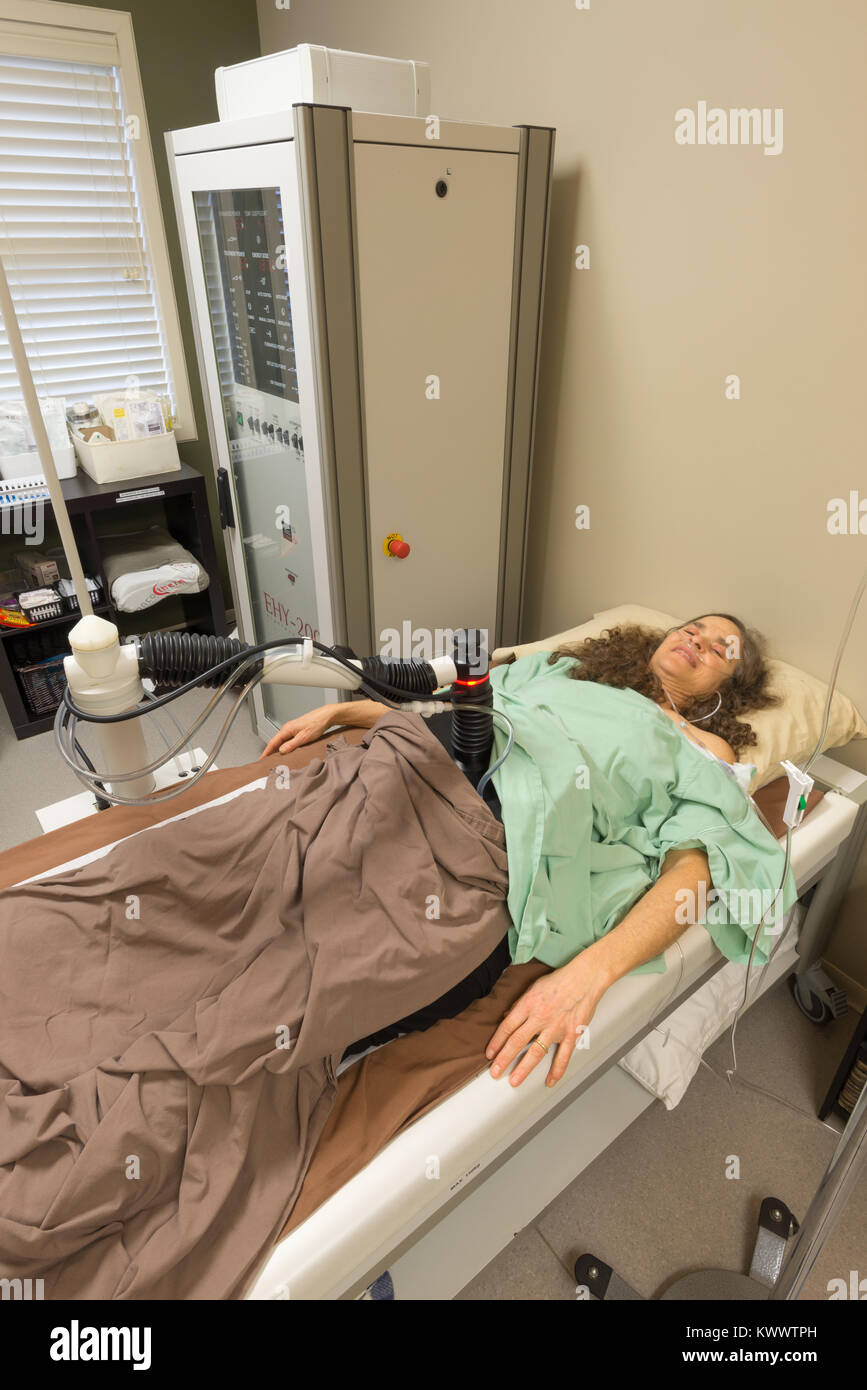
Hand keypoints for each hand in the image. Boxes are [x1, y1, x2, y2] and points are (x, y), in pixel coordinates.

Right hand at [260, 703, 337, 757]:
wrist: (325, 716)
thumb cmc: (317, 724)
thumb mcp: (304, 738)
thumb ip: (291, 745)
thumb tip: (281, 751)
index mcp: (287, 729)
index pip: (273, 742)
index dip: (266, 752)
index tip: (261, 759)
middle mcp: (287, 728)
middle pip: (275, 742)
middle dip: (270, 752)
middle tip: (266, 762)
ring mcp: (292, 728)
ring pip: (281, 740)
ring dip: (277, 749)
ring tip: (274, 758)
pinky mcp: (297, 730)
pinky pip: (287, 739)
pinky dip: (284, 746)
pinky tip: (286, 750)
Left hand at [485, 946, 610, 1087]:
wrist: (585, 978)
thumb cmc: (560, 981)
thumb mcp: (533, 987)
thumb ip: (520, 1004)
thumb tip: (507, 1017)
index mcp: (528, 1004)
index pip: (507, 1027)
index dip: (496, 1042)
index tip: (490, 1054)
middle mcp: (540, 1017)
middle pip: (517, 1041)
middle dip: (504, 1059)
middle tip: (495, 1072)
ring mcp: (556, 1027)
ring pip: (536, 1052)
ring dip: (524, 1068)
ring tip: (514, 1081)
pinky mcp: (571, 1034)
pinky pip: (563, 1056)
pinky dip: (556, 1071)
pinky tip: (550, 1081)